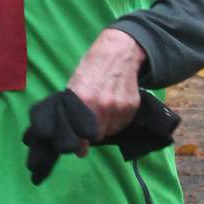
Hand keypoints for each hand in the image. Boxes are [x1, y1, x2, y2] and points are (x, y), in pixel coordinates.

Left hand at [66, 28, 147, 143]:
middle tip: (90, 122)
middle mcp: (101, 105)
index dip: (78, 145)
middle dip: (91, 133)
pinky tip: (114, 106)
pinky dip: (117, 120)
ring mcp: (119, 107)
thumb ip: (71, 111)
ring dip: (105, 126)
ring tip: (103, 109)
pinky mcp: (132, 107)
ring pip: (110, 131)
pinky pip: (122, 124)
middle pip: (95, 136)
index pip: (79, 135)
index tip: (79, 149)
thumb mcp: (74, 87)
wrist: (118, 54)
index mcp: (82, 100)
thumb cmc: (91, 70)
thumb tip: (73, 137)